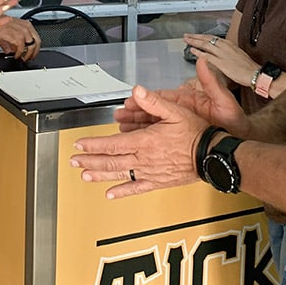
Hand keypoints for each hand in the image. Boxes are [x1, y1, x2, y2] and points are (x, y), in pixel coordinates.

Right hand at [0, 18, 40, 60]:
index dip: (36, 48)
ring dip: (27, 54)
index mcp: (25, 24)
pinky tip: (16, 56)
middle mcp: (25, 26)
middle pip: (36, 42)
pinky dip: (19, 53)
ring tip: (23, 58)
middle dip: (33, 53)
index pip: (37, 38)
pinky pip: (21, 47)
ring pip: (31, 45)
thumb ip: (11, 41)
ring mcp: (21, 31)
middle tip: (29, 58)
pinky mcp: (15, 35)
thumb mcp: (7, 32)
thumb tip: (11, 50)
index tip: (32, 54)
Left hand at [71, 83, 209, 198]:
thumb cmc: (195, 133)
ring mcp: (150, 172)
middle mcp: (144, 158)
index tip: (80, 144)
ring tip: (84, 175)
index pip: (113, 143)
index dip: (94, 145)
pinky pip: (136, 188)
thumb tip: (138, 91)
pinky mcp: (157, 182)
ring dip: (100, 175)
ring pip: (119, 174)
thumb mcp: (176, 111)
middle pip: (111, 161)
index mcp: (146, 141)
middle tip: (74, 161)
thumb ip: (154, 102)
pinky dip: (121, 191)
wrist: (211, 155)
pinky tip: (110, 193)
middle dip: (90, 160)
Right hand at [114, 58, 247, 136]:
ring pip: (152, 125)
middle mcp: (181, 112)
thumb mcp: (223, 100)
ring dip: (136, 126)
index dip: (145, 99)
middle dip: (135, 113)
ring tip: (121, 127)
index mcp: (188, 100)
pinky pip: (159, 138)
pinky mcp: (179, 139)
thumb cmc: (234, 121)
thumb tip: (203, 60)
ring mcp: (179, 126)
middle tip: (119, 114)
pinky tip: (133, 141)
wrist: (237, 143)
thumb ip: (211, 81)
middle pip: (153, 111)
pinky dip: (145, 139)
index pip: (162, 97)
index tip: (131, 99)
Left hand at [182, 32, 257, 87]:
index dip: (203, 36)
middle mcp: (225, 46)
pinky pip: (207, 56)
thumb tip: (222, 54)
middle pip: (207, 39)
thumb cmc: (249, 67)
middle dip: (196, 36)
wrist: (255, 73)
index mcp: (229, 44)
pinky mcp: (221, 62)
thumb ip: (229, 53)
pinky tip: (192, 51)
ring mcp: (223, 54)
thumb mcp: (238, 55)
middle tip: (187, 35)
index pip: (213, 38)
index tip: (196, 35)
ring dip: (194, 41)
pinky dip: (199, 52)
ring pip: (205, 45)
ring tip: (187, 40)